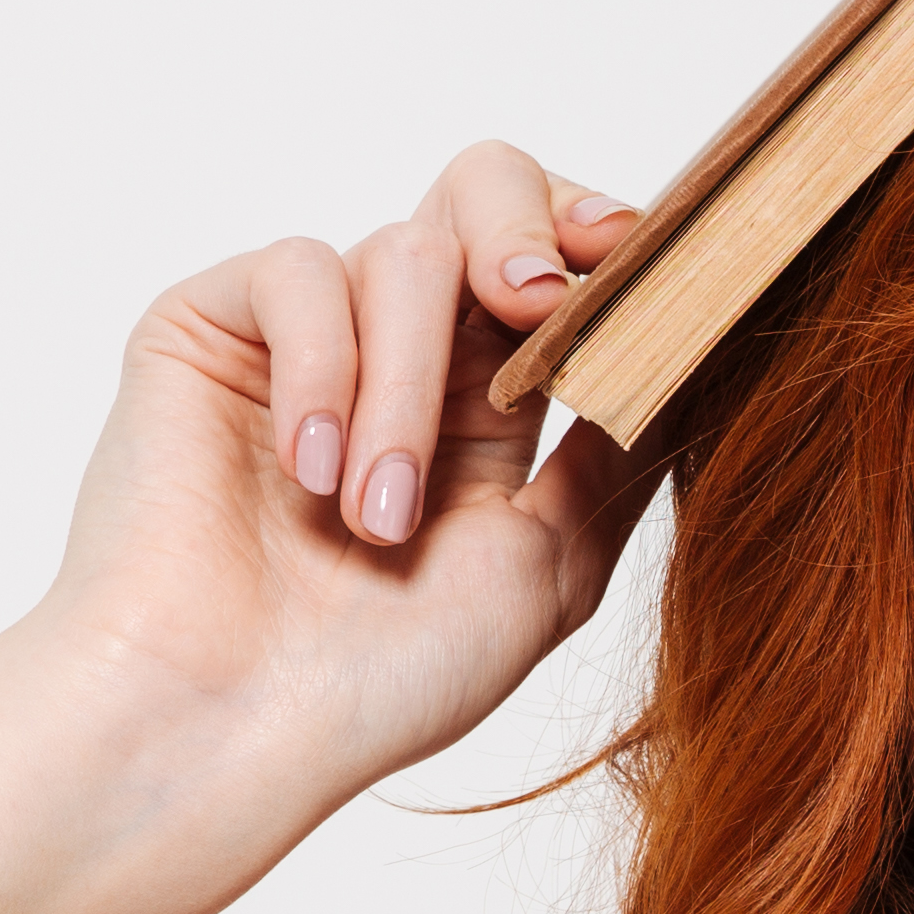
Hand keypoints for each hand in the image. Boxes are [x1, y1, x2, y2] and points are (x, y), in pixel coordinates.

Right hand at [22, 142, 652, 820]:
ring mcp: (309, 334)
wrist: (229, 728)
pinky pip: (298, 272)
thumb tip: (702, 349)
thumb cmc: (380, 680)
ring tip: (376, 521)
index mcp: (492, 399)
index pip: (563, 261)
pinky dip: (322, 369)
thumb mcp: (548, 567)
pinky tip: (307, 470)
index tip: (639, 261)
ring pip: (403, 253)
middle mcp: (406, 348)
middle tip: (535, 303)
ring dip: (408, 392)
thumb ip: (620, 453)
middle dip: (525, 228)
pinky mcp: (211, 325)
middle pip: (483, 186)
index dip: (604, 241)